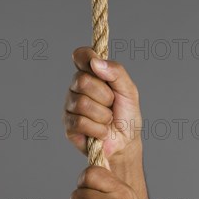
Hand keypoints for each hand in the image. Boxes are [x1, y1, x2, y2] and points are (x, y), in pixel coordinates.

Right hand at [64, 46, 142, 162]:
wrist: (126, 143)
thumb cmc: (127, 115)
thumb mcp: (129, 91)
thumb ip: (116, 72)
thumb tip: (95, 62)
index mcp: (92, 75)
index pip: (81, 56)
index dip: (86, 57)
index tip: (96, 65)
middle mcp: (77, 88)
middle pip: (82, 81)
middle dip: (104, 95)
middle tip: (111, 105)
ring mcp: (71, 107)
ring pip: (82, 103)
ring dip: (103, 115)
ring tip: (108, 120)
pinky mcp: (69, 126)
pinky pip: (80, 122)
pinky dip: (98, 129)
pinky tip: (102, 132)